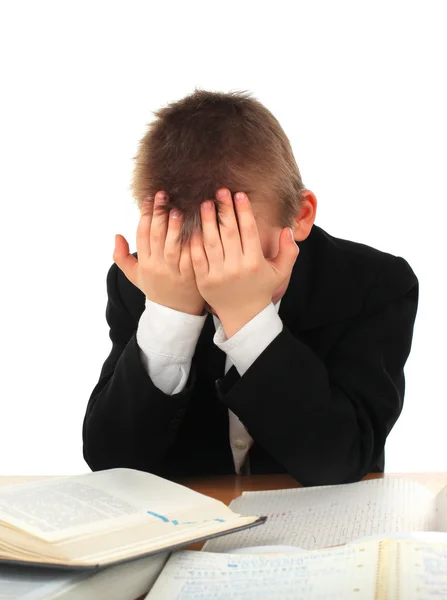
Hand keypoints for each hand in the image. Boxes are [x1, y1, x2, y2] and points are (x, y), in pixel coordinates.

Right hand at [113, 191, 204, 315]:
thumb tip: (116, 235)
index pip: (142, 234)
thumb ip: (122, 257)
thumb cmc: (156, 289)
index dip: (145, 215)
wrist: (176, 313)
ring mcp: (175, 271)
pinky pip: (193, 255)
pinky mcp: (192, 275)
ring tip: (178, 209)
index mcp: (145, 263)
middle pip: (156, 236)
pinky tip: (199, 226)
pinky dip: (195, 240)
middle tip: (163, 195)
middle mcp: (158, 266)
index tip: (149, 198)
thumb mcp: (135, 276)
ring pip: (173, 246)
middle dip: (158, 214)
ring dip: (175, 227)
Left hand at [190, 189, 298, 336]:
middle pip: (229, 233)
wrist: (243, 316)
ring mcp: (218, 275)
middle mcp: (237, 268)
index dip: (244, 211)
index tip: (239, 194)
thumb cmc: (261, 289)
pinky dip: (194, 240)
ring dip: (207, 221)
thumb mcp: (280, 272)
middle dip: (224, 210)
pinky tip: (192, 225)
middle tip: (220, 191)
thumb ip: (289, 251)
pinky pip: (197, 257)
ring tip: (205, 203)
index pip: (249, 231)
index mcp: (255, 263)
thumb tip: (287, 229)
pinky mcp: (204, 281)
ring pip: (211, 242)